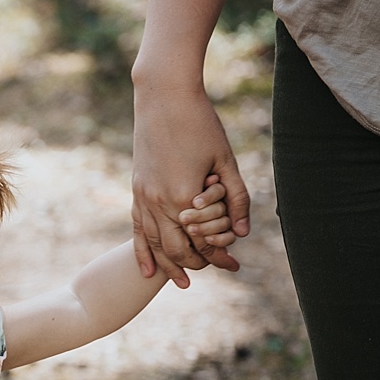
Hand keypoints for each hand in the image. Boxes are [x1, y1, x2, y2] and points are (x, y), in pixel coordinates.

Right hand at [132, 87, 250, 288]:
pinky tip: (147, 270)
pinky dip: (143, 252)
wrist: (163, 95)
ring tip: (183, 283)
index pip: (203, 242)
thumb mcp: (226, 160)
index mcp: (184, 197)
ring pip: (155, 244)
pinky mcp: (136, 189)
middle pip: (178, 249)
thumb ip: (236, 198)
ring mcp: (143, 197)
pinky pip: (137, 229)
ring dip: (170, 266)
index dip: (220, 257)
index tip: (235, 266)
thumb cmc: (200, 123)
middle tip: (217, 269)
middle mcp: (159, 202)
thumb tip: (243, 232)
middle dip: (198, 264)